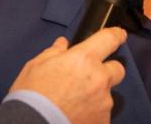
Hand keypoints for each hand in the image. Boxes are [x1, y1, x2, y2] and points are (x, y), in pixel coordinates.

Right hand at [9, 27, 126, 123]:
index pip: (109, 39)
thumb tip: (62, 44)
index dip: (116, 35)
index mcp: (83, 59)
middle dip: (106, 70)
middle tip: (89, 78)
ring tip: (74, 103)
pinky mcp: (102, 121)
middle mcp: (98, 79)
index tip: (120, 35)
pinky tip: (76, 115)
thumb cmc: (31, 96)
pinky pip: (102, 114)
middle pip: (117, 69)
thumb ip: (54, 52)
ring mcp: (103, 102)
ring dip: (96, 95)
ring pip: (107, 94)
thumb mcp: (36, 66)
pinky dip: (92, 114)